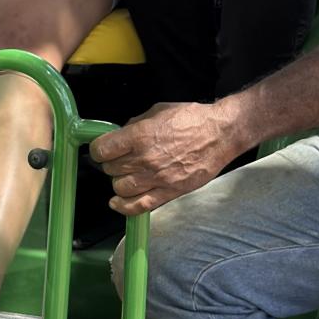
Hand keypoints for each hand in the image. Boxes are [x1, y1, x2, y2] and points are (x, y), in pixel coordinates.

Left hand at [91, 101, 241, 213]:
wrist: (220, 134)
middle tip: (120, 159)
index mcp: (140, 135)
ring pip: (120, 188)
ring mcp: (157, 178)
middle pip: (110, 169)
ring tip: (127, 175)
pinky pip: (138, 206)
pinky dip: (124, 207)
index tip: (101, 149)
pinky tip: (117, 202)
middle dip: (112, 163)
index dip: (98, 149)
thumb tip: (120, 135)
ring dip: (119, 182)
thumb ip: (135, 124)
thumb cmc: (192, 120)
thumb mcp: (158, 111)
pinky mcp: (169, 192)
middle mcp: (145, 159)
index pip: (102, 150)